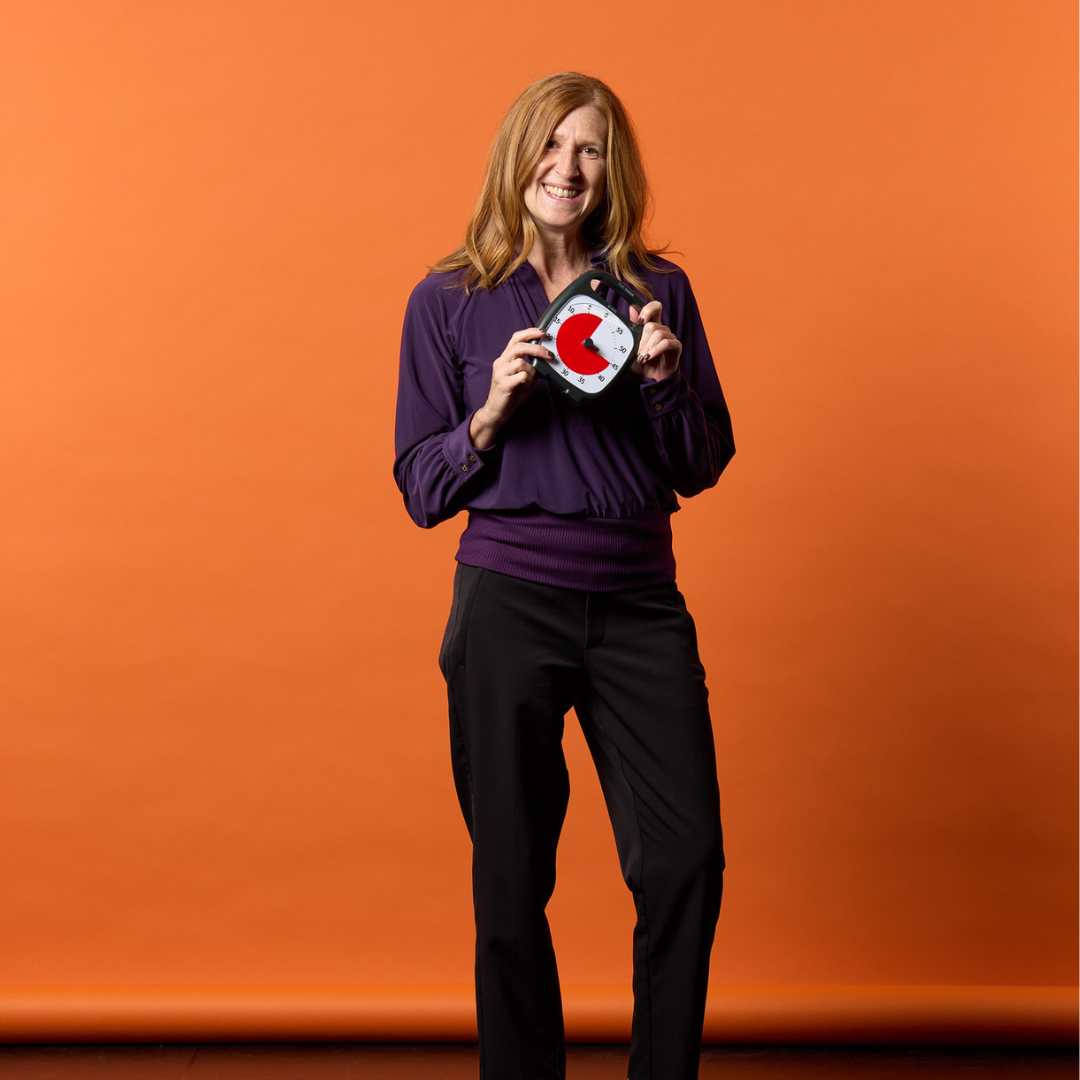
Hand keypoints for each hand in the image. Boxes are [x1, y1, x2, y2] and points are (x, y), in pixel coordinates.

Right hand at [469, 327, 551, 448]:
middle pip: (519, 346)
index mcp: (505, 358)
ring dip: (531, 371)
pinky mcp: (503, 384)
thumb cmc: (511, 393)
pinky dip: (527, 380)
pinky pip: (521, 376)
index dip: (529, 332)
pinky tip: (524, 385)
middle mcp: (501, 363)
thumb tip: (546, 359)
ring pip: (521, 362)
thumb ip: (532, 367)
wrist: (497, 411)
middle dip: (537, 348)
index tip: (543, 332)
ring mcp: (500, 373)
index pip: (516, 338)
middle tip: (549, 354)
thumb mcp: (524, 377)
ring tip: (531, 380)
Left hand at [630, 301, 681, 381]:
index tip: (640, 321)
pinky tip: (649, 357)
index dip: (648, 309)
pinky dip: (656, 350)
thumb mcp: (633, 346)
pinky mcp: (676, 346)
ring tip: (643, 358)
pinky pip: (666, 343)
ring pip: (658, 334)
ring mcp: (670, 337)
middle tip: (638, 353)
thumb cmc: (644, 364)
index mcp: (653, 326)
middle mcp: (663, 330)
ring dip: (648, 347)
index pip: (655, 308)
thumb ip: (633, 328)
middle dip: (642, 341)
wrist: (652, 379)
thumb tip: (631, 309)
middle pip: (652, 325)